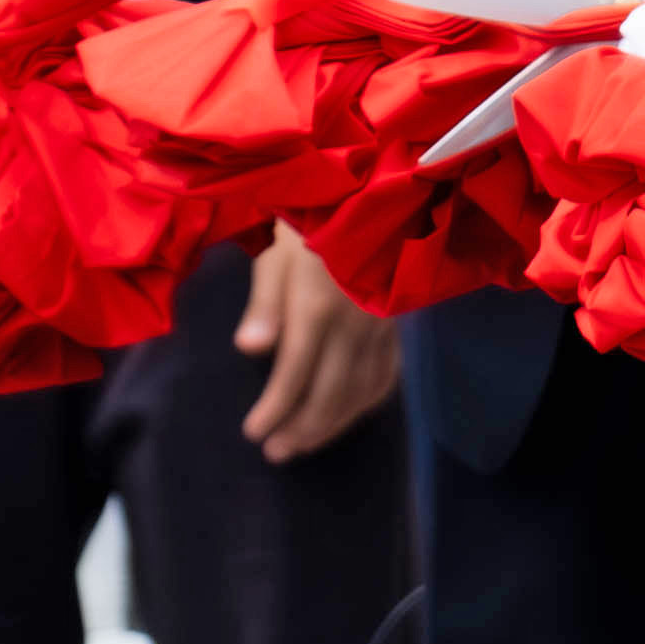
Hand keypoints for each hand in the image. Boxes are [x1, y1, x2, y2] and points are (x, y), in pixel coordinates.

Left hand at [234, 227, 403, 459]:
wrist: (374, 190)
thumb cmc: (311, 216)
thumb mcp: (276, 249)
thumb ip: (264, 302)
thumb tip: (249, 350)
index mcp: (318, 306)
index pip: (295, 372)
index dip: (276, 408)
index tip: (253, 433)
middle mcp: (355, 324)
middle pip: (332, 392)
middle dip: (303, 428)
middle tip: (276, 453)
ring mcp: (381, 326)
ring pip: (361, 390)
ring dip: (332, 424)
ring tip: (303, 444)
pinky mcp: (395, 323)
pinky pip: (386, 374)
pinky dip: (366, 402)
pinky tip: (348, 414)